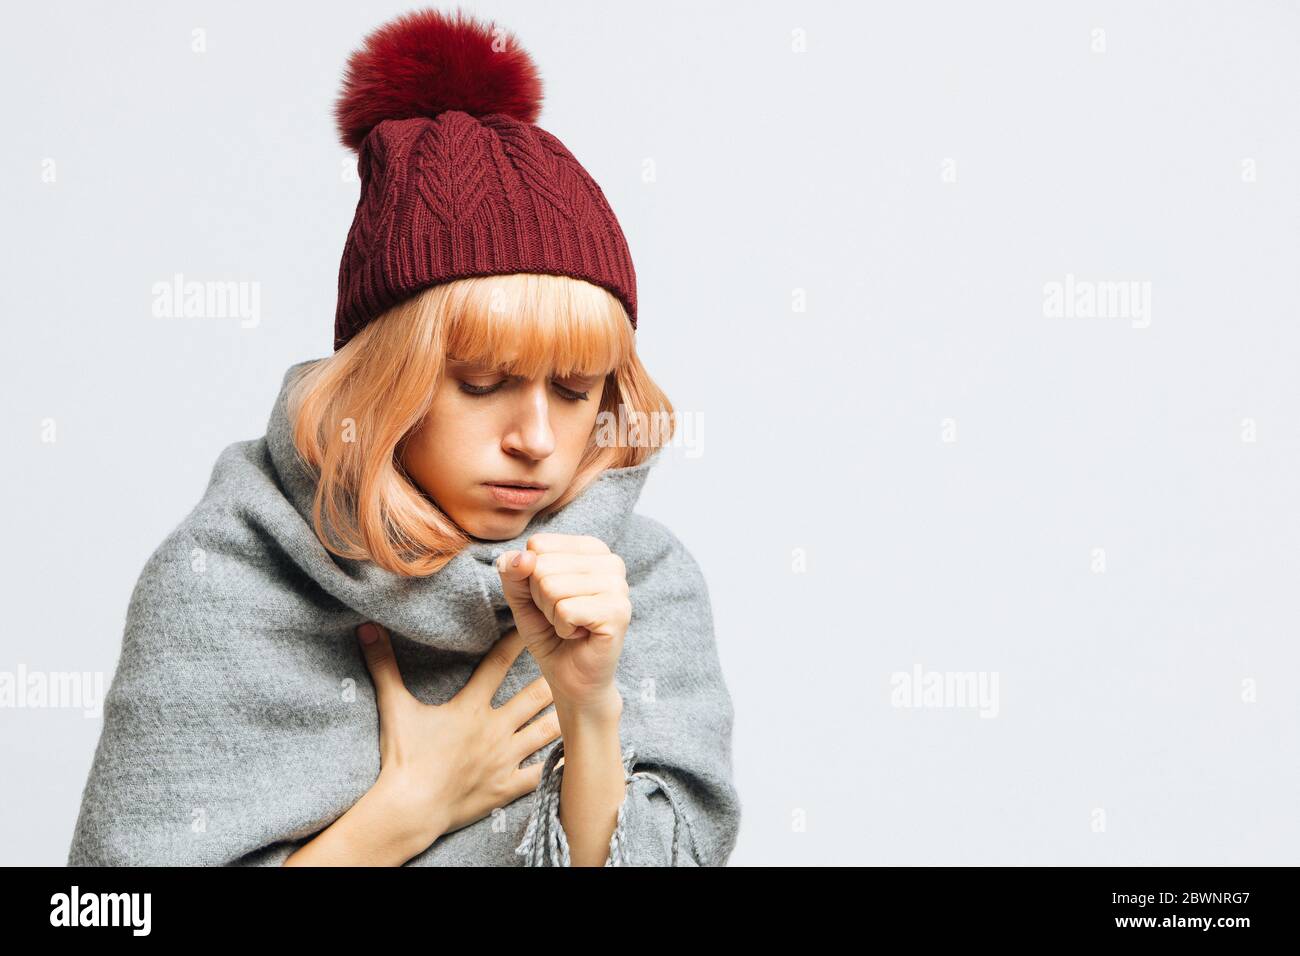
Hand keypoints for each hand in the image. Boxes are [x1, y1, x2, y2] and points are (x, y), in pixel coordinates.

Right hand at [354, 621, 560, 851]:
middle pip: (532, 697)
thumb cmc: (402, 758)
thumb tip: (367, 629)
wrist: (410, 808)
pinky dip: (557, 763)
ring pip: (543, 731)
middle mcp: (494, 729)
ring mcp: (504, 758)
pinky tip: (573, 754)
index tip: (533, 624)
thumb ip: (383, 665)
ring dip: (561, 715)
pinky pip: (540, 772)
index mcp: (470, 706)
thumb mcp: (394, 708)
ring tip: (580, 702)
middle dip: (553, 678)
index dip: (516, 641)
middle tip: (574, 662)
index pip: (497, 664)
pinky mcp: (507, 786)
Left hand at [496, 533, 630, 713]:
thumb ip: (514, 573)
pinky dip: (563, 628)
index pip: (538, 545)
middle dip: (541, 600)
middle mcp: (611, 561)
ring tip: (571, 625)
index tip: (553, 599)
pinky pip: (566, 610)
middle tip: (562, 617)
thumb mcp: (523, 599)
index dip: (532, 578)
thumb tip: (522, 557)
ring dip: (552, 615)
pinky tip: (580, 634)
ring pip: (552, 586)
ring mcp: (619, 586)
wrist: (572, 679)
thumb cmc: (551, 635)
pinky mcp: (618, 612)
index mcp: (591, 549)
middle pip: (543, 566)